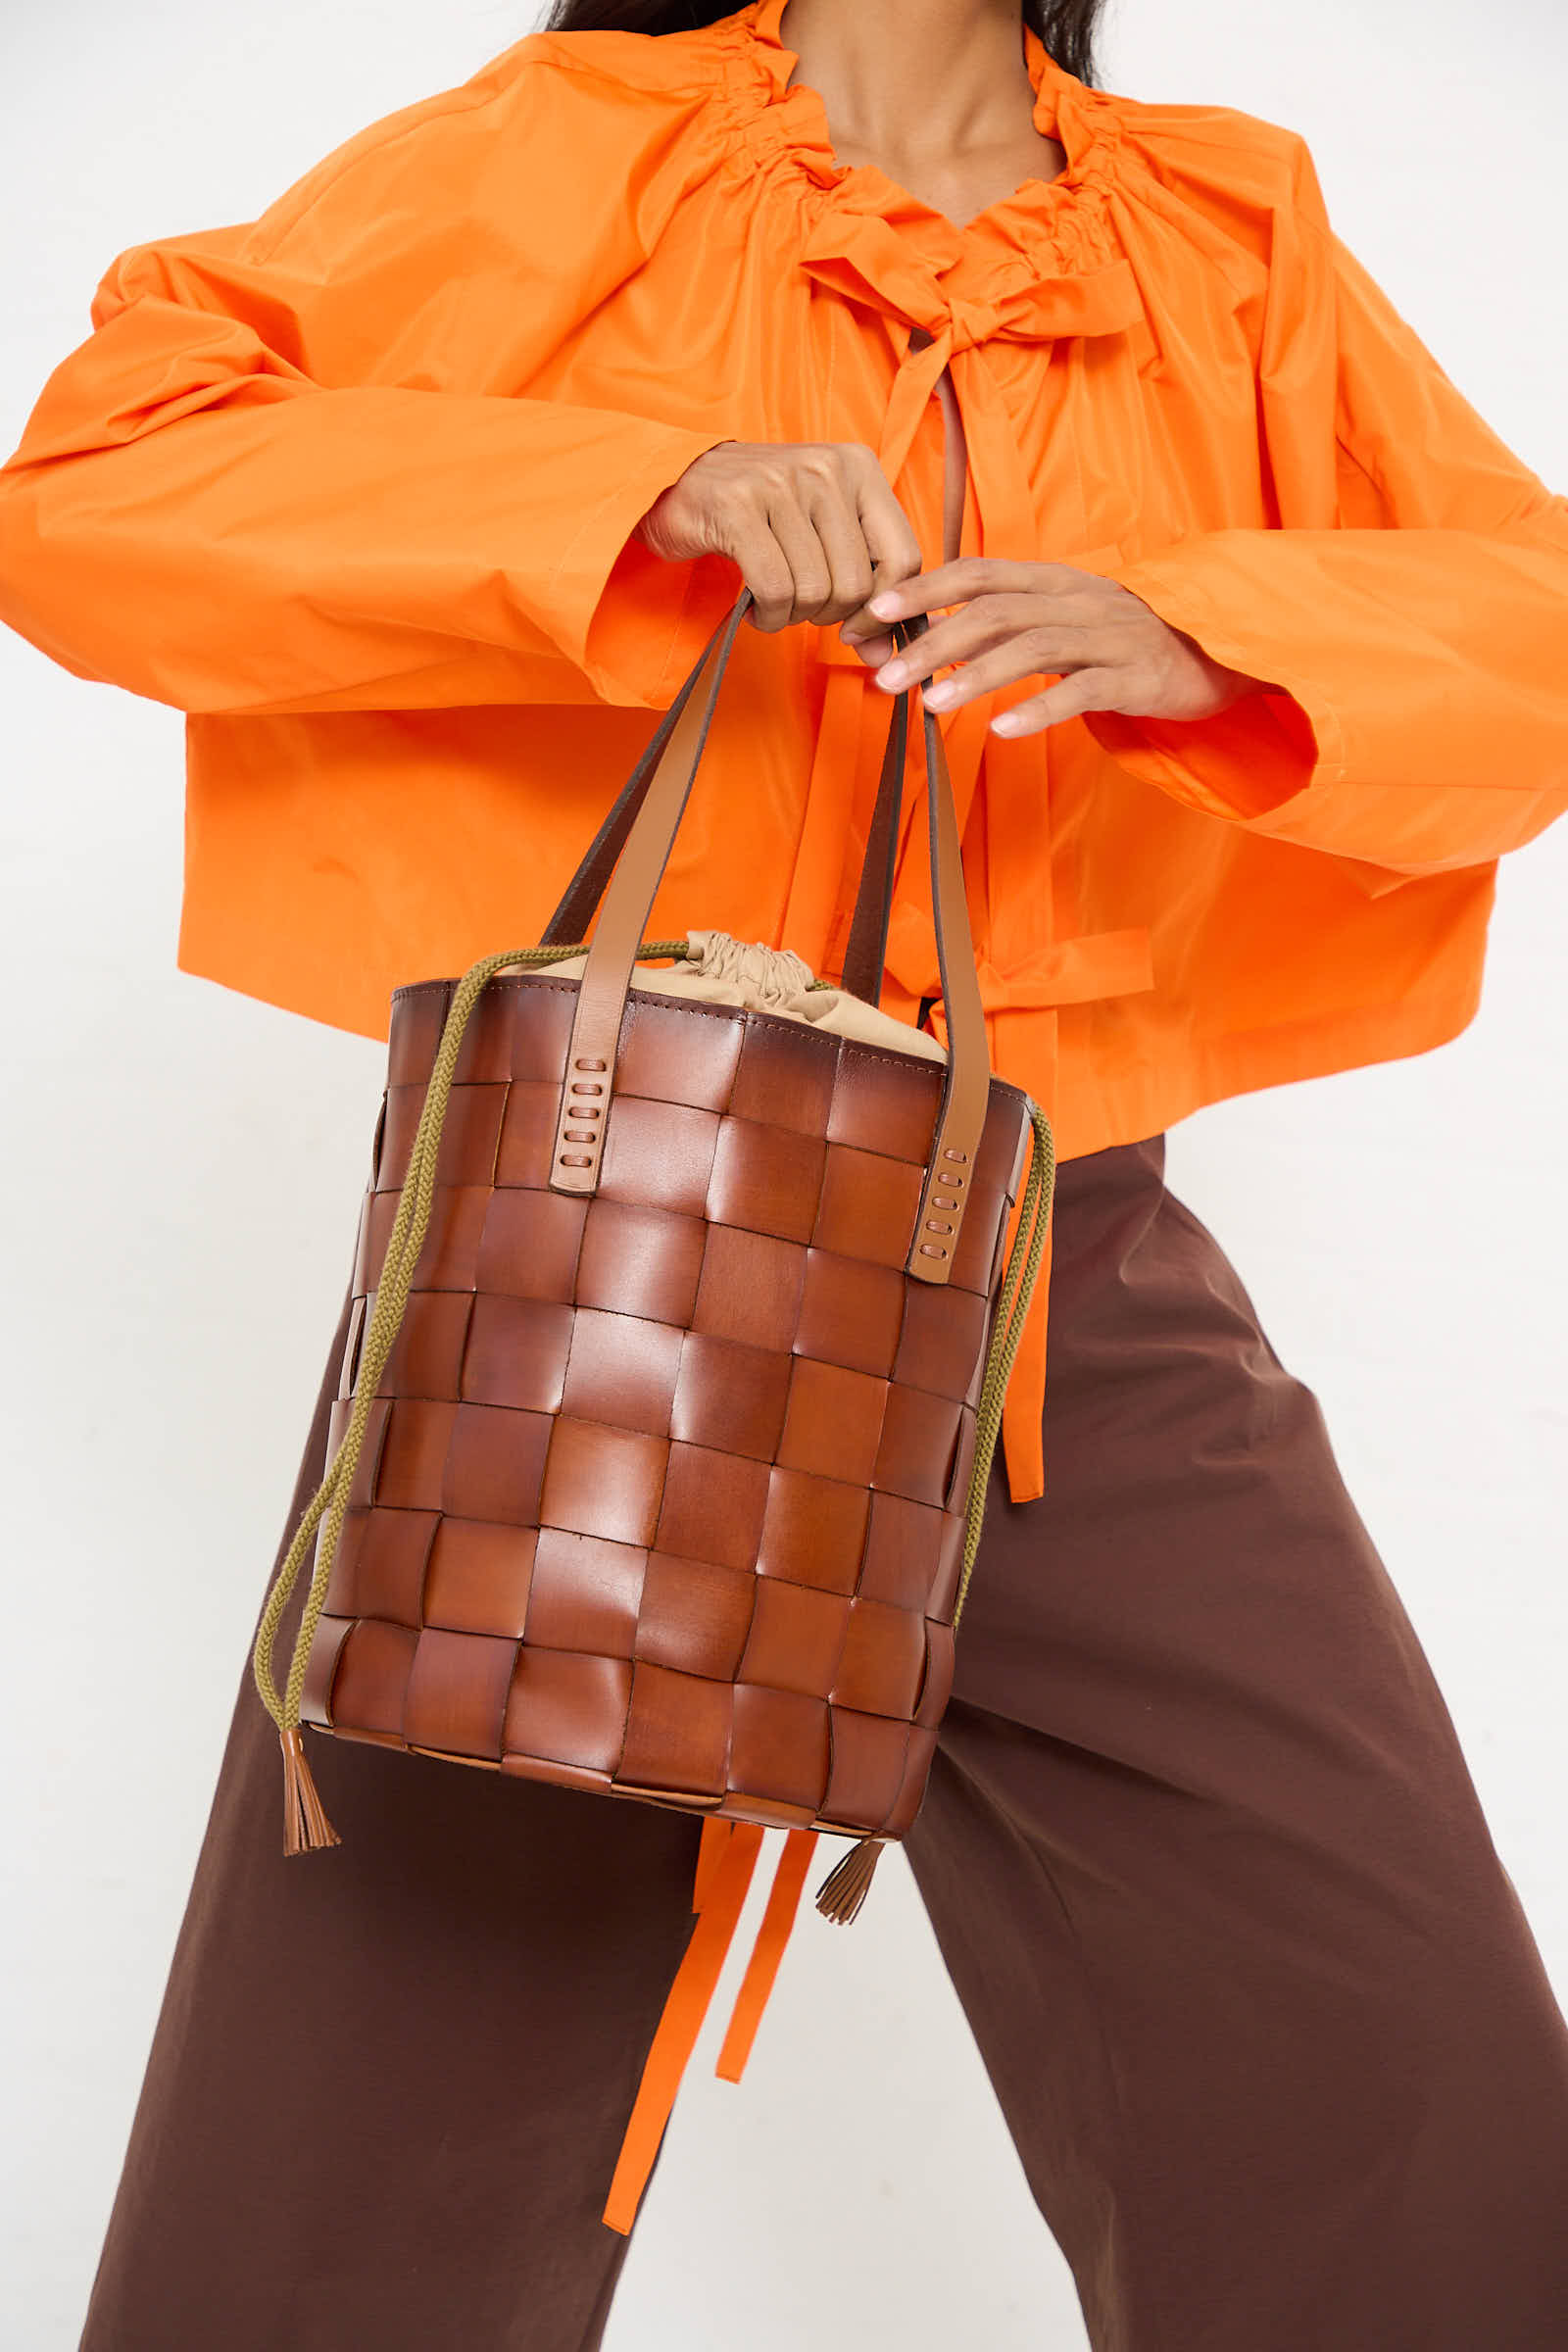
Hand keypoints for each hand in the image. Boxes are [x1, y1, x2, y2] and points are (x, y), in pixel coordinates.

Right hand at [634, 440, 923, 633]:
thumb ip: (861, 592)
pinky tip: (755, 609)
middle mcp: (825, 467)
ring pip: (815, 590)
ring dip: (792, 616)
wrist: (679, 484)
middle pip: (856, 584)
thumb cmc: (761, 516)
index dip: (883, 610)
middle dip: (828, 616)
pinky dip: (768, 615)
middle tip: (800, 609)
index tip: (856, 630)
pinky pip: (775, 588)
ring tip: (774, 604)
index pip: (903, 557)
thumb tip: (884, 658)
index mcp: (859, 466)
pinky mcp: (738, 506)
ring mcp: (781, 483)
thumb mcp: (822, 539)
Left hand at [838, 558, 1279, 734]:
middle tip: (884, 676)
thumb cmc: (1130, 640)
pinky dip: (1038, 709)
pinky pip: (1080, 691)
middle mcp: (1077, 599)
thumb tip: (935, 638)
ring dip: (973, 675)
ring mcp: (1107, 637)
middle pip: (994, 609)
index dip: (925, 587)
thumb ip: (1011, 622)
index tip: (874, 609)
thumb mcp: (1068, 618)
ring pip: (1030, 646)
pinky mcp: (1135, 676)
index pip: (979, 571)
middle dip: (933, 641)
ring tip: (929, 704)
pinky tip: (1002, 729)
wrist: (1222, 650)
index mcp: (1055, 580)